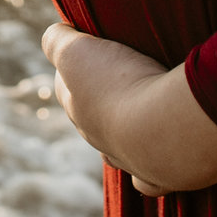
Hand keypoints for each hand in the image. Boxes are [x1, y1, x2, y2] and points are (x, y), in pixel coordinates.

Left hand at [42, 23, 216, 194]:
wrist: (163, 128)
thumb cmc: (122, 84)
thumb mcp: (77, 50)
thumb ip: (57, 41)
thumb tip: (53, 36)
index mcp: (77, 108)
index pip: (65, 85)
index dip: (76, 64)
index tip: (92, 46)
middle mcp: (97, 138)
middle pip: (90, 116)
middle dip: (100, 97)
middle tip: (123, 73)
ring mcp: (127, 160)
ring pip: (115, 149)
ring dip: (124, 132)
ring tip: (143, 112)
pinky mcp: (158, 176)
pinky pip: (146, 180)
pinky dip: (145, 172)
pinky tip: (152, 160)